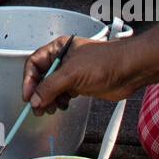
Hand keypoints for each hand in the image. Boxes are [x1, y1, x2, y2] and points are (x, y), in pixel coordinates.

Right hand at [22, 36, 139, 113]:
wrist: (129, 70)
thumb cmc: (104, 62)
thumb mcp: (72, 73)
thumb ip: (50, 87)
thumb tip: (34, 100)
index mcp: (57, 48)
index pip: (34, 64)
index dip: (29, 80)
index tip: (28, 97)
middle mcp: (62, 60)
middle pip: (41, 77)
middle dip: (38, 93)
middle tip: (38, 109)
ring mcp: (71, 73)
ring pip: (51, 88)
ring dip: (49, 99)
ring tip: (52, 109)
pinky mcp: (80, 85)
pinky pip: (62, 94)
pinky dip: (60, 101)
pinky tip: (64, 105)